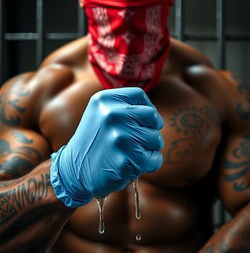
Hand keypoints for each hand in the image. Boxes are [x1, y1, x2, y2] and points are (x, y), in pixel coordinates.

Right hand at [50, 87, 163, 206]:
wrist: (74, 172)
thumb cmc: (95, 142)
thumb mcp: (100, 114)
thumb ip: (123, 106)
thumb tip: (153, 110)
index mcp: (104, 100)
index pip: (139, 96)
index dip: (146, 109)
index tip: (140, 121)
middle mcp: (111, 114)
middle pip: (152, 116)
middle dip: (151, 129)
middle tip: (138, 140)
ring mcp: (119, 137)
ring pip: (156, 138)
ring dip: (150, 148)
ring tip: (131, 153)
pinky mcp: (126, 159)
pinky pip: (155, 159)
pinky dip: (150, 163)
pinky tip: (134, 164)